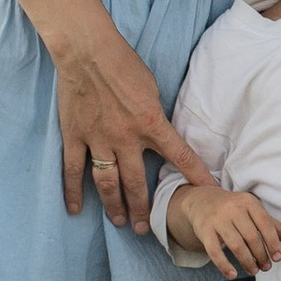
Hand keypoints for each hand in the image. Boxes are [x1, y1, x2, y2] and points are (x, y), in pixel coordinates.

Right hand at [53, 27, 214, 234]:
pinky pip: (74, 171)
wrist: (88, 52)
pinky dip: (73, 192)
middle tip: (146, 228)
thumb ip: (155, 116)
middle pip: (136, 182)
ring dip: (114, 206)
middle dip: (143, 208)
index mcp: (151, 123)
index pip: (179, 156)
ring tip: (119, 222)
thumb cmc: (124, 64)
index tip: (207, 191)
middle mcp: (126, 138)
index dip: (195, 175)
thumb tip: (160, 133)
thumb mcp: (152, 89)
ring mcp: (98, 140)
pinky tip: (75, 209)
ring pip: (107, 183)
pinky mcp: (75, 137)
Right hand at [179, 185, 280, 278]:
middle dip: (261, 255)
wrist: (202, 201)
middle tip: (266, 267)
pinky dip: (224, 265)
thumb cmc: (234, 208)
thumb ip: (270, 223)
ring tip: (254, 271)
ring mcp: (217, 220)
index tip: (278, 258)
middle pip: (251, 237)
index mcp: (248, 202)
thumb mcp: (252, 210)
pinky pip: (214, 252)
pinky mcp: (204, 231)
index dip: (273, 243)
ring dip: (247, 262)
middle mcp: (233, 209)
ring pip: (236, 245)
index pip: (265, 224)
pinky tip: (232, 275)